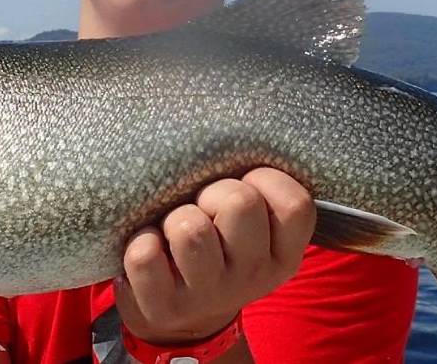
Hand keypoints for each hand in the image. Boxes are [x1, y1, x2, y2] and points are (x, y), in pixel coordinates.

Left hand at [114, 167, 315, 344]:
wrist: (184, 314)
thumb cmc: (219, 245)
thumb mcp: (253, 226)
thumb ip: (257, 189)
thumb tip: (233, 121)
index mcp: (284, 255)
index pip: (296, 203)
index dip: (266, 179)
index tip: (247, 183)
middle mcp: (254, 278)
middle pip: (240, 203)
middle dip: (214, 192)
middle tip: (205, 206)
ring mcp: (209, 295)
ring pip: (190, 228)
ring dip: (175, 217)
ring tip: (175, 229)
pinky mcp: (164, 308)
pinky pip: (145, 255)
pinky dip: (141, 242)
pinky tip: (151, 246)